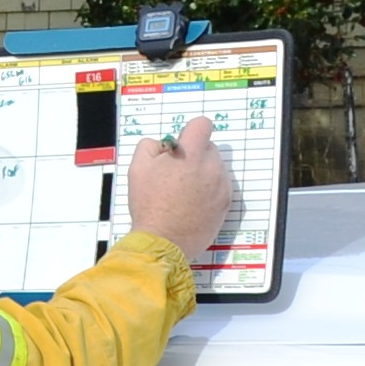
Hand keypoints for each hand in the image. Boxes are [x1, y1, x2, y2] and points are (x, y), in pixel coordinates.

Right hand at [123, 115, 234, 261]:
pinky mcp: (226, 204)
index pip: (202, 124)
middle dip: (195, 155)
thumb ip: (151, 146)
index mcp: (191, 154)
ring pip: (215, 169)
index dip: (190, 132)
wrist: (163, 241)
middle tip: (177, 174)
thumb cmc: (149, 204)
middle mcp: (212, 167)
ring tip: (184, 193)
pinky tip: (193, 204)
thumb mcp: (137, 168)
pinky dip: (210, 192)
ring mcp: (222, 186)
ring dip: (204, 173)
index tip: (181, 145)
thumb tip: (165, 145)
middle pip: (209, 148)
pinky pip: (220, 188)